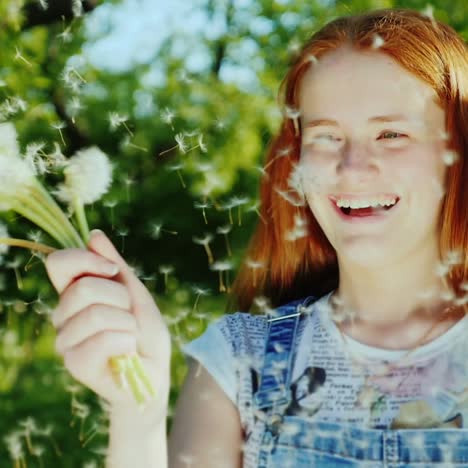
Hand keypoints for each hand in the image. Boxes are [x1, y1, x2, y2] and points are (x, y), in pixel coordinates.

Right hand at [45, 230, 170, 418]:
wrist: (154, 371)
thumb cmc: (145, 331)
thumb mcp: (136, 293)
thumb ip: (115, 265)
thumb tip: (94, 235)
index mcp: (76, 293)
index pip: (58, 263)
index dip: (86, 260)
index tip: (113, 270)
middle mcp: (64, 315)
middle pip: (82, 288)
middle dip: (121, 298)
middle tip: (130, 316)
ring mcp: (67, 340)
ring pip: (94, 314)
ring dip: (127, 323)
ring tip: (130, 335)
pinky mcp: (76, 364)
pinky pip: (102, 340)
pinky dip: (126, 342)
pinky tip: (128, 351)